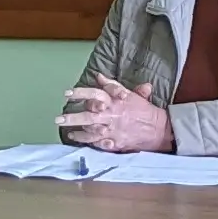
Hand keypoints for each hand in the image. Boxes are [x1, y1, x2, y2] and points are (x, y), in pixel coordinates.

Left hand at [59, 78, 174, 153]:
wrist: (159, 129)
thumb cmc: (143, 110)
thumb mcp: (131, 94)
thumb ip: (113, 85)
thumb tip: (99, 76)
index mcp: (116, 100)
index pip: (96, 93)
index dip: (81, 93)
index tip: (67, 94)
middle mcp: (113, 114)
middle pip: (89, 115)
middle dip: (72, 117)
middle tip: (59, 119)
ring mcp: (113, 130)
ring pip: (90, 130)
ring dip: (77, 130)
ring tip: (66, 128)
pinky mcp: (115, 142)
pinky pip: (97, 142)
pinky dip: (86, 140)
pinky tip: (76, 137)